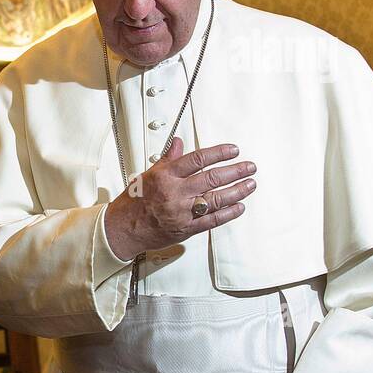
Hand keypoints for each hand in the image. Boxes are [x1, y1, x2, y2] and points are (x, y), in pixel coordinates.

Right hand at [104, 138, 256, 259]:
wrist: (122, 229)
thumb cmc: (133, 203)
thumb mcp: (147, 175)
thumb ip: (168, 160)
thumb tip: (178, 143)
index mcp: (166, 176)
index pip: (198, 159)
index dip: (219, 153)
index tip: (233, 150)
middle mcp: (175, 193)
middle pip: (212, 178)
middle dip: (235, 171)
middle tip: (250, 167)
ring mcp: (181, 211)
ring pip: (216, 199)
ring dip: (237, 191)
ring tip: (250, 184)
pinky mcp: (186, 228)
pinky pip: (212, 220)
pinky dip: (228, 213)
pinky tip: (239, 207)